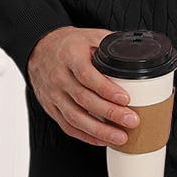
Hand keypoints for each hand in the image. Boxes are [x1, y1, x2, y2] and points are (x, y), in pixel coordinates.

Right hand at [26, 27, 139, 147]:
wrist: (40, 50)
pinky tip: (102, 140)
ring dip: (99, 130)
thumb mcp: (90, 36)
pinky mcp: (51, 108)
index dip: (106, 89)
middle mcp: (59, 77)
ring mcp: (53, 95)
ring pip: (75, 117)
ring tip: (120, 137)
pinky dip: (86, 136)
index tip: (125, 99)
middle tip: (131, 120)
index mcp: (70, 56)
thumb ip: (110, 44)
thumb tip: (137, 55)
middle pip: (84, 99)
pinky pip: (68, 126)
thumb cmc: (69, 44)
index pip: (87, 75)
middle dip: (110, 113)